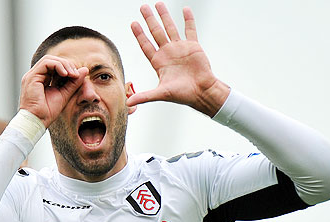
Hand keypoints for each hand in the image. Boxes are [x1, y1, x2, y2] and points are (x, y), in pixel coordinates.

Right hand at [19, 55, 88, 127]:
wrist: (37, 121)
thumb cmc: (47, 112)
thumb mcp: (65, 94)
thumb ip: (73, 83)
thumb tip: (84, 70)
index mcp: (41, 79)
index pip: (55, 66)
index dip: (67, 68)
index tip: (77, 76)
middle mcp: (36, 76)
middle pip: (52, 60)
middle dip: (67, 65)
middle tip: (76, 74)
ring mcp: (32, 75)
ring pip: (49, 59)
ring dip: (63, 64)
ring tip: (72, 74)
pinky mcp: (31, 77)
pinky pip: (46, 63)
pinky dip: (58, 66)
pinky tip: (66, 74)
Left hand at [127, 2, 228, 116]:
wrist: (202, 92)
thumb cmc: (182, 95)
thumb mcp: (161, 94)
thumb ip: (144, 96)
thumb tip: (127, 103)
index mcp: (159, 62)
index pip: (146, 45)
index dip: (139, 35)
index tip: (133, 23)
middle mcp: (168, 53)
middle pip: (156, 32)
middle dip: (149, 20)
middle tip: (143, 7)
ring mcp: (180, 48)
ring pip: (170, 28)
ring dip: (164, 16)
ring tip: (158, 4)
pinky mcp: (193, 47)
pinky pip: (190, 30)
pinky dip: (188, 20)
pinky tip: (185, 9)